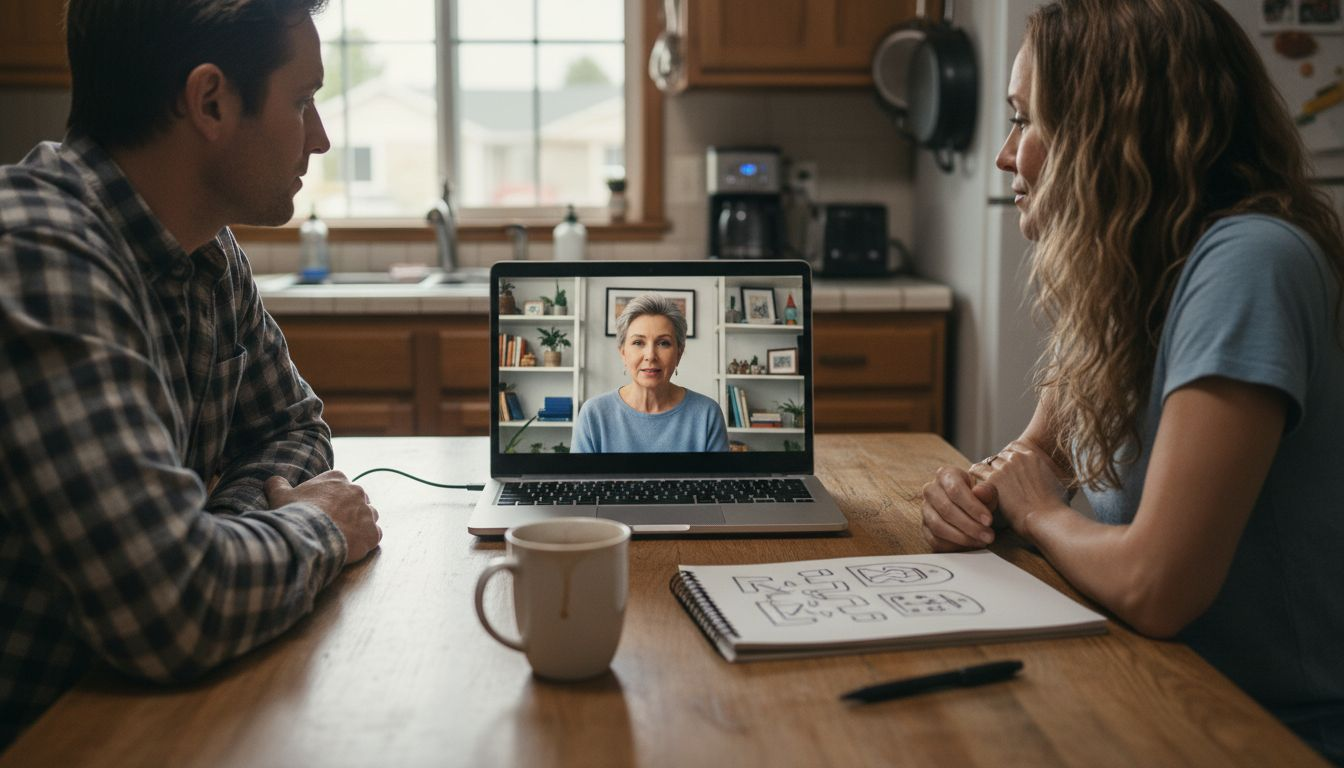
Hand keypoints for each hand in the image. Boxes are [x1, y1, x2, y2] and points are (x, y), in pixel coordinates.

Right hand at [265, 471, 381, 564]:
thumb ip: (278, 485)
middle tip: (331, 525)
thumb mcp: (280, 495)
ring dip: (359, 525)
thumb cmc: (295, 514)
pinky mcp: (373, 532)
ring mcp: (368, 512)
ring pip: (368, 517)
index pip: (340, 486)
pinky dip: (365, 541)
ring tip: (342, 536)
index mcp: (337, 478)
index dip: (331, 500)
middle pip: (356, 501)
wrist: (308, 536)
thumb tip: (273, 481)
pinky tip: (351, 547)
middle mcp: (357, 491)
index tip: (322, 510)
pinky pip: (374, 535)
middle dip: (347, 512)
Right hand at [921, 464, 998, 550]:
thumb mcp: (988, 491)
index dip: (972, 507)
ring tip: (981, 542)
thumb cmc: (980, 497)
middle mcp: (931, 490)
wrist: (971, 507)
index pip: (955, 490)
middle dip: (970, 526)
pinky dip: (953, 546)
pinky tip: (969, 545)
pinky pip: (935, 540)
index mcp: (945, 475)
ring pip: (939, 526)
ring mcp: (925, 509)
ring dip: (962, 537)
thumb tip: (980, 492)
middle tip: (988, 536)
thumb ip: (987, 491)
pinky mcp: (924, 527)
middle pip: (946, 509)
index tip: (989, 520)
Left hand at [982, 439, 1071, 536]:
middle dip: (997, 466)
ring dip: (986, 471)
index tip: (1006, 469)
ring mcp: (1005, 467)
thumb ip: (1047, 477)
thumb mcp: (1057, 485)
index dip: (1008, 459)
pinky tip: (973, 483)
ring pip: (989, 462)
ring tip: (982, 481)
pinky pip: (977, 470)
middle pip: (1000, 456)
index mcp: (1033, 457)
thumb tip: (1049, 482)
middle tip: (992, 478)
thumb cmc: (1056, 508)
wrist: (1048, 519)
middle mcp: (1018, 458)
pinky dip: (975, 475)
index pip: (1013, 449)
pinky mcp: (994, 479)